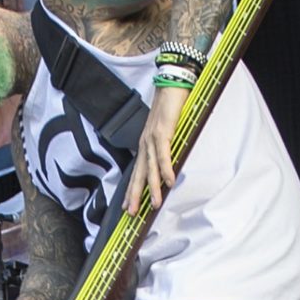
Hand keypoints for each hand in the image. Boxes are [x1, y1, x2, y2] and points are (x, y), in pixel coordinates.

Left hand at [125, 86, 186, 214]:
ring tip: (154, 204)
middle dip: (134, 195)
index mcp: (145, 144)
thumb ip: (166, 145)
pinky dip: (166, 169)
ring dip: (152, 188)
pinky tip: (169, 182)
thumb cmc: (171, 107)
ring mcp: (152, 138)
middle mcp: (145, 143)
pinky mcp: (163, 133)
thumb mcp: (166, 130)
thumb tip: (170, 162)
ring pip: (151, 168)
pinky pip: (164, 155)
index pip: (137, 171)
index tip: (127, 206)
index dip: (132, 189)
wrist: (172, 85)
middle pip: (139, 174)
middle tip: (131, 213)